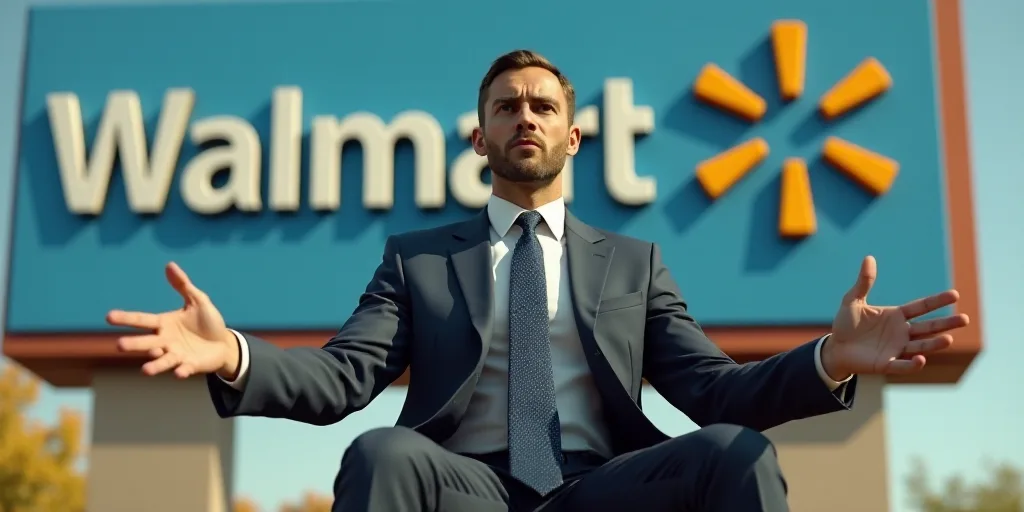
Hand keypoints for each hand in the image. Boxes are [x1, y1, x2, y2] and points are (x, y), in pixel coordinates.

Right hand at [107, 262, 238, 378]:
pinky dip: (181, 371)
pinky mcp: (190, 365)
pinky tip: (179, 372)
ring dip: (154, 365)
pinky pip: (184, 369)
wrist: (224, 343)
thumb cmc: (208, 322)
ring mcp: (177, 354)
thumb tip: (169, 265)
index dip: (126, 318)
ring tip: (145, 370)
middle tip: (120, 345)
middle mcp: (165, 341)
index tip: (108, 316)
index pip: (142, 320)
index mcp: (164, 323)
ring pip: (162, 360)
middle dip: (134, 344)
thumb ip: (183, 285)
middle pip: (146, 342)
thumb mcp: (198, 300)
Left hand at [822, 255, 969, 379]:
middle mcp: (901, 332)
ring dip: (935, 344)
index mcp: (896, 316)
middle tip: (965, 319)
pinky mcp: (886, 364)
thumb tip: (868, 258)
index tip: (955, 294)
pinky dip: (912, 364)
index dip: (937, 301)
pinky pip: (902, 365)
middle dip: (946, 323)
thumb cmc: (846, 323)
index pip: (921, 307)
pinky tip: (921, 360)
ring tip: (949, 339)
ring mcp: (896, 349)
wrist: (835, 347)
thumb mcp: (853, 300)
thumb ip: (864, 282)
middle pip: (928, 327)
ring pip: (920, 346)